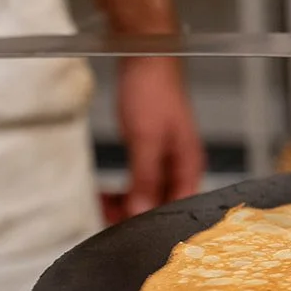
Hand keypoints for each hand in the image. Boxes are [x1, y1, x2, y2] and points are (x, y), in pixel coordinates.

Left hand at [117, 57, 204, 216]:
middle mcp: (179, 167)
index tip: (126, 230)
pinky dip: (124, 190)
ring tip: (101, 206)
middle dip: (135, 214)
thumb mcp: (146, 139)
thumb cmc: (154, 92)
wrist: (145, 60)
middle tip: (106, 219)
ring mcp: (165, 160)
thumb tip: (140, 211)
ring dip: (126, 203)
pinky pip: (138, 181)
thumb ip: (145, 177)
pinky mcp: (150, 153)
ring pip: (148, 195)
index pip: (176, 207)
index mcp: (188, 165)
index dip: (153, 222)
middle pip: (161, 204)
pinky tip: (107, 193)